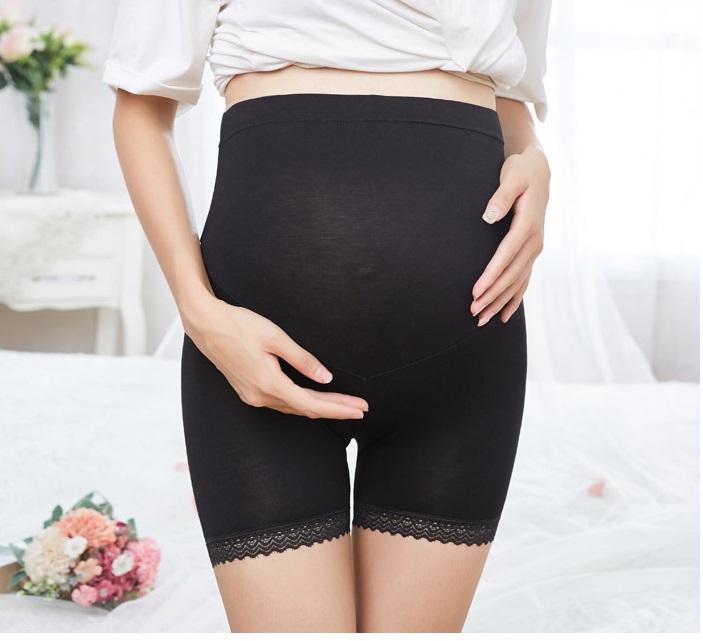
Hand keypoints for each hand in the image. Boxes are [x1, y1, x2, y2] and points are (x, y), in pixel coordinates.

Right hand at [183, 295, 369, 419]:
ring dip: (320, 408)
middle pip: (306, 410)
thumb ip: (303, 360)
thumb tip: (325, 378)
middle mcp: (260, 396)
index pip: (312, 405)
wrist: (205, 324)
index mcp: (269, 384)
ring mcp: (252, 396)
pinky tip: (315, 400)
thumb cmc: (240, 325)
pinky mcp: (248, 391)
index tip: (360, 409)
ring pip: (294, 408)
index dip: (338, 408)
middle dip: (335, 409)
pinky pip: (282, 403)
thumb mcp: (276, 338)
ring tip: (345, 405)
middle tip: (361, 409)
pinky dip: (302, 403)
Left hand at [470, 144, 549, 324]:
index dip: (491, 276)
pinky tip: (504, 316)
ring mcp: (535, 248)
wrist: (539, 171)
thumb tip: (489, 215)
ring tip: (482, 320)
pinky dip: (514, 299)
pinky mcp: (531, 252)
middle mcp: (534, 241)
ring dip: (500, 302)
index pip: (506, 256)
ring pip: (517, 282)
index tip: (475, 292)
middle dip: (492, 296)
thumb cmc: (521, 172)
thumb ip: (501, 196)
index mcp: (528, 225)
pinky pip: (524, 280)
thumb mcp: (512, 177)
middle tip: (473, 313)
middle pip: (512, 275)